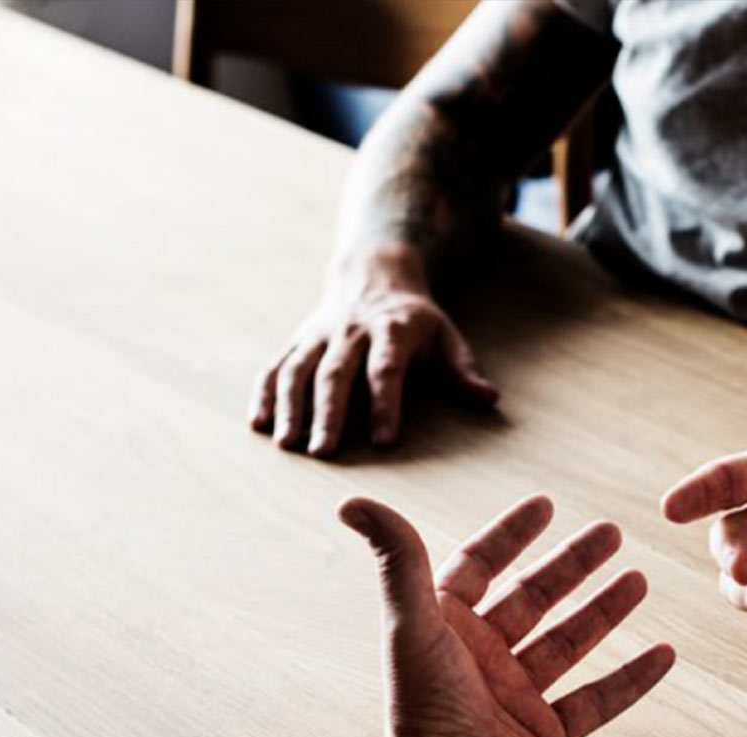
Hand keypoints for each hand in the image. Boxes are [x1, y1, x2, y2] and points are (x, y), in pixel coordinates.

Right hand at [252, 248, 498, 457]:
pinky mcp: (297, 342)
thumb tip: (488, 399)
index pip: (386, 370)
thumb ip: (462, 369)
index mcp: (391, 331)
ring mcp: (318, 336)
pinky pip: (275, 366)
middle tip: (324, 452)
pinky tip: (258, 424)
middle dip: (329, 413)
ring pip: (298, 370)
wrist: (373, 273)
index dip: (386, 405)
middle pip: (335, 374)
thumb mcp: (445, 335)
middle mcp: (350, 333)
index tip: (385, 441)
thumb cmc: (415, 320)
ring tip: (287, 445)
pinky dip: (265, 394)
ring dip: (290, 407)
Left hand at [341, 493, 674, 736]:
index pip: (477, 567)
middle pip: (531, 599)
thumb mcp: (411, 626)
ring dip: (603, 612)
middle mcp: (477, 662)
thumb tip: (353, 502)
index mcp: (443, 631)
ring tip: (639, 581)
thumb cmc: (427, 715)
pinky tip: (664, 654)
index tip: (546, 505)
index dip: (509, 535)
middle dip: (571, 565)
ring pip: (567, 644)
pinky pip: (595, 701)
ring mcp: (513, 701)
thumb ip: (396, 559)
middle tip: (612, 533)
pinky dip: (630, 679)